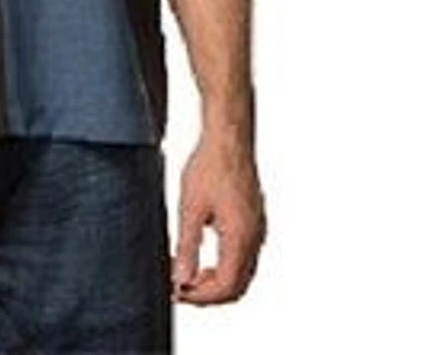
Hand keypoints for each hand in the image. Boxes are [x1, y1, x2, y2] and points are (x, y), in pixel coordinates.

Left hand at [170, 132, 266, 304]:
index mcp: (240, 238)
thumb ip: (188, 247)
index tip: (176, 291)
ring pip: (242, 272)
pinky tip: (202, 253)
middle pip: (236, 285)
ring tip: (187, 272)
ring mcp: (257, 229)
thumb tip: (181, 278)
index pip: (225, 287)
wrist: (228, 138)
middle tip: (179, 286)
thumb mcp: (190, 208)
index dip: (199, 296)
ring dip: (215, 279)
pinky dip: (224, 265)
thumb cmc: (210, 166)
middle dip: (207, 293)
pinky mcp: (254, 220)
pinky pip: (244, 256)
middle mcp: (254, 237)